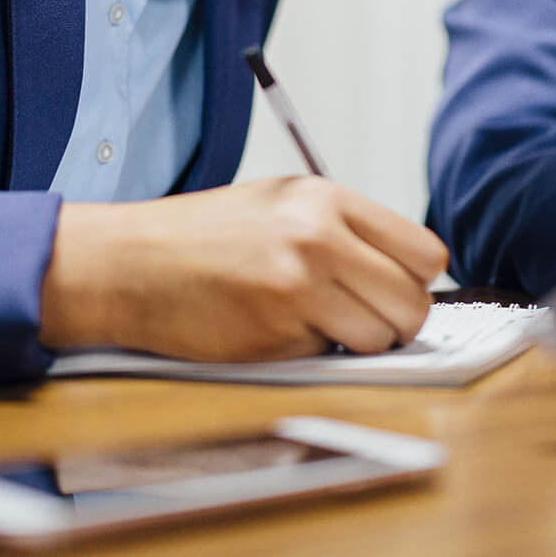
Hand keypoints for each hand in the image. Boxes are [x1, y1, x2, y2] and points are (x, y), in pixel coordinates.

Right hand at [40, 177, 447, 360]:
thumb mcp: (280, 203)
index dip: (417, 280)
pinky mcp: (275, 335)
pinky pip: (327, 357)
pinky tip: (272, 329)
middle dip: (396, 322)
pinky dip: (310, 353)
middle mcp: (318, 239)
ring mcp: (298, 289)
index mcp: (326, 199)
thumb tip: (407, 271)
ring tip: (314, 323)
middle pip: (413, 303)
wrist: (131, 264)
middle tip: (364, 319)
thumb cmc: (203, 235)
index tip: (398, 289)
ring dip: (356, 343)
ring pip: (378, 339)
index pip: (424, 252)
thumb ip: (343, 228)